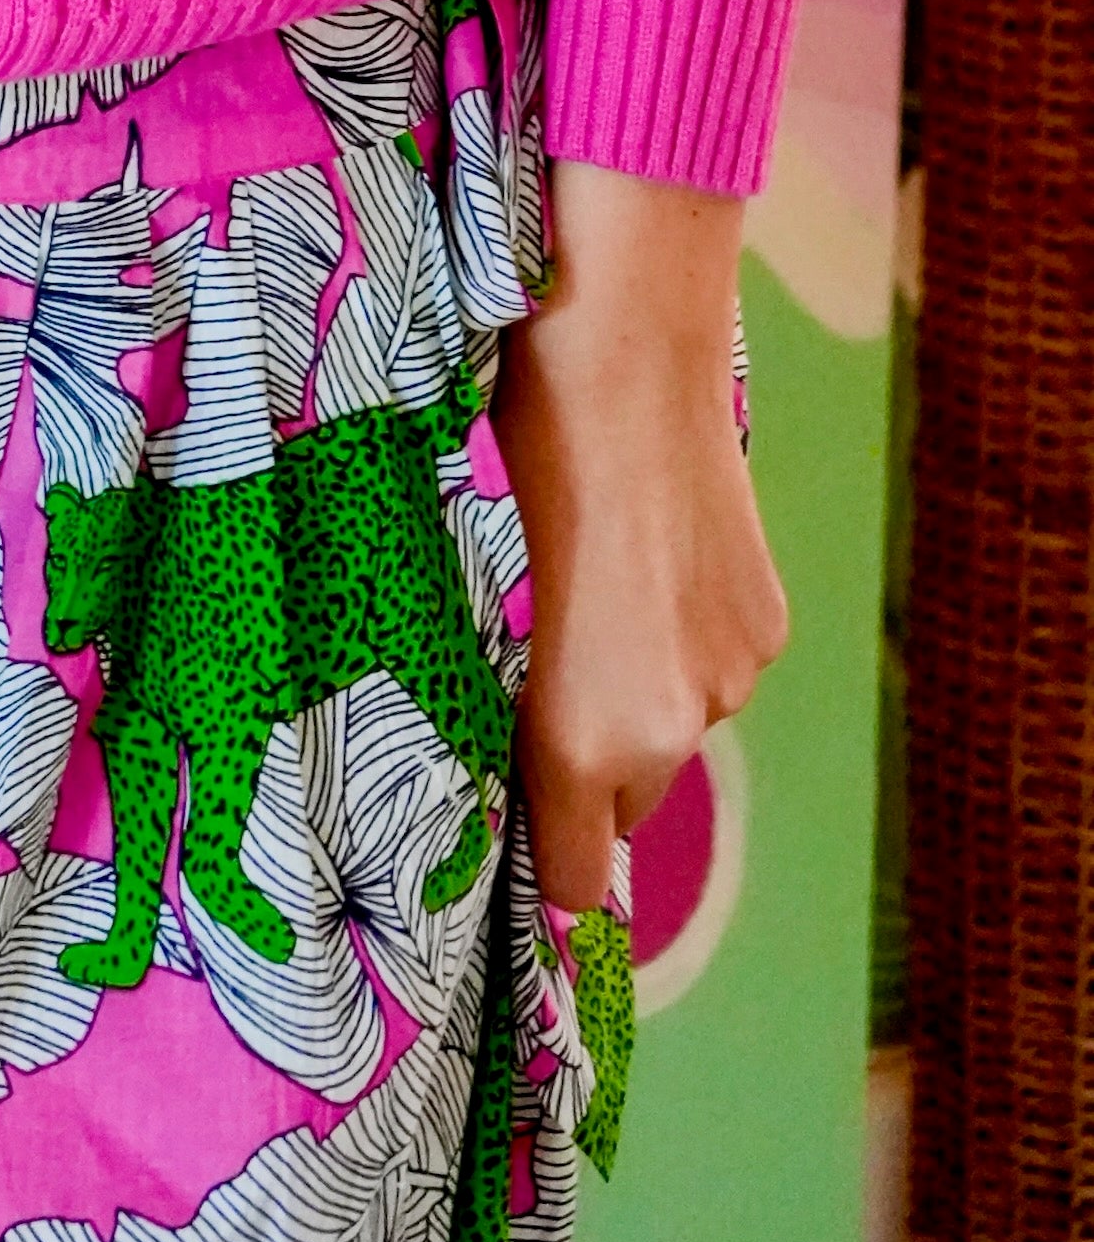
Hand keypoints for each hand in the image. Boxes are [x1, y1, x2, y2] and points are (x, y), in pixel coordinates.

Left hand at [490, 155, 788, 916]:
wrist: (620, 365)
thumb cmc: (507, 470)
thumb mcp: (477, 600)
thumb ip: (496, 703)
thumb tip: (501, 768)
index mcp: (578, 742)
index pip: (574, 877)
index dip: (546, 864)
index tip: (517, 843)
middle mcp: (665, 733)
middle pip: (624, 800)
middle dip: (585, 763)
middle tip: (536, 673)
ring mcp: (725, 680)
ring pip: (672, 726)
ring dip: (637, 692)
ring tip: (594, 591)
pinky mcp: (765, 629)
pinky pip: (713, 666)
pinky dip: (682, 639)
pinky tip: (647, 559)